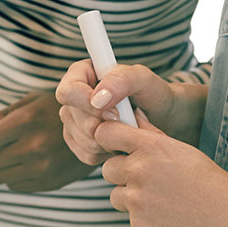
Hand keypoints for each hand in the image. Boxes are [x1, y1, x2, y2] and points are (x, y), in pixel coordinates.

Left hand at [0, 90, 93, 191]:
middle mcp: (32, 146)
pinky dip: (13, 174)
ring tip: (8, 152)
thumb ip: (4, 112)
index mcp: (26, 120)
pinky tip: (24, 161)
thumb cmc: (58, 110)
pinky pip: (14, 185)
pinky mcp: (46, 182)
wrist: (95, 129)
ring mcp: (40, 167)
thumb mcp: (33, 102)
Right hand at [55, 59, 186, 166]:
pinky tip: (120, 139)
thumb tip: (97, 98)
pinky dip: (106, 151)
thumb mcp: (143, 78)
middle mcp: (74, 95)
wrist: (160, 116)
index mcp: (83, 72)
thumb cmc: (152, 92)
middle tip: (127, 120)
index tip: (114, 111)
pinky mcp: (79, 141)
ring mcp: (74, 119)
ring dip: (107, 139)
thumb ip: (122, 79)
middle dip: (102, 124)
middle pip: (71, 118)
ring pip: (80, 139)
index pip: (68, 90)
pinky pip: (86, 154)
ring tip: (127, 127)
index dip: (86, 104)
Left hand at [96, 109, 227, 226]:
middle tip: (141, 173)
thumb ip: (152, 133)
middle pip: (108, 168)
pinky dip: (142, 215)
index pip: (107, 133)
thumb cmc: (208, 180)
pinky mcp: (138, 226)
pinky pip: (129, 217)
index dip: (107, 135)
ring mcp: (137, 202)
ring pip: (116, 194)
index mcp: (151, 147)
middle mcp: (139, 172)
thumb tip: (134, 115)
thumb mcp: (181, 149)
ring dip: (130, 194)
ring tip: (158, 195)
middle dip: (121, 170)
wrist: (225, 219)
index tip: (111, 139)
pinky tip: (164, 212)